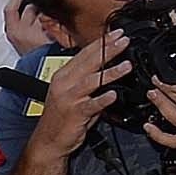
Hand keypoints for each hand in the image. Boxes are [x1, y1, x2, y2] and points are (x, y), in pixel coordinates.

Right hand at [29, 31, 128, 158]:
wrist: (48, 140)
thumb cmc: (63, 117)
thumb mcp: (74, 92)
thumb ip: (89, 80)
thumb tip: (109, 68)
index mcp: (64, 75)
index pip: (85, 54)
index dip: (102, 43)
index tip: (117, 33)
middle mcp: (65, 83)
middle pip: (89, 62)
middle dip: (108, 49)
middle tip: (124, 40)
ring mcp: (69, 97)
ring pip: (92, 80)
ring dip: (110, 72)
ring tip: (127, 65)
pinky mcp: (74, 113)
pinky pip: (90, 105)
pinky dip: (102, 99)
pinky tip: (113, 95)